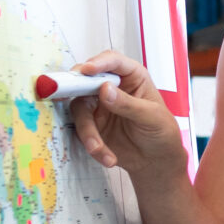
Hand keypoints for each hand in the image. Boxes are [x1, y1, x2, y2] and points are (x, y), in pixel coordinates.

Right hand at [63, 52, 188, 178]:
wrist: (156, 161)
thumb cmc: (161, 131)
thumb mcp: (151, 117)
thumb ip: (128, 104)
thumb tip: (104, 89)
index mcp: (132, 77)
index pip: (114, 62)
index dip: (99, 63)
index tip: (87, 70)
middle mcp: (111, 88)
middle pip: (86, 80)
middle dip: (73, 86)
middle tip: (62, 94)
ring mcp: (98, 106)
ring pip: (80, 109)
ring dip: (87, 131)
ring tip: (98, 149)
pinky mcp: (91, 125)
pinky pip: (82, 131)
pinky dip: (93, 145)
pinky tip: (108, 158)